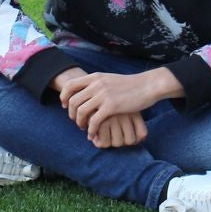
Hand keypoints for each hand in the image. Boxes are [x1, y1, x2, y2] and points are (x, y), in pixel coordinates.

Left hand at [58, 69, 182, 145]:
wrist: (147, 86)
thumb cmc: (130, 85)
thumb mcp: (109, 79)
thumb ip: (97, 83)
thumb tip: (86, 89)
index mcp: (94, 77)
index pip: (69, 85)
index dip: (64, 97)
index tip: (66, 106)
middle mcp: (96, 84)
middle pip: (73, 101)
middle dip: (71, 114)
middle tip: (76, 121)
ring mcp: (103, 95)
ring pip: (80, 111)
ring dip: (79, 122)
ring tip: (84, 128)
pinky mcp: (111, 106)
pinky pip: (93, 121)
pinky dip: (91, 130)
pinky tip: (93, 134)